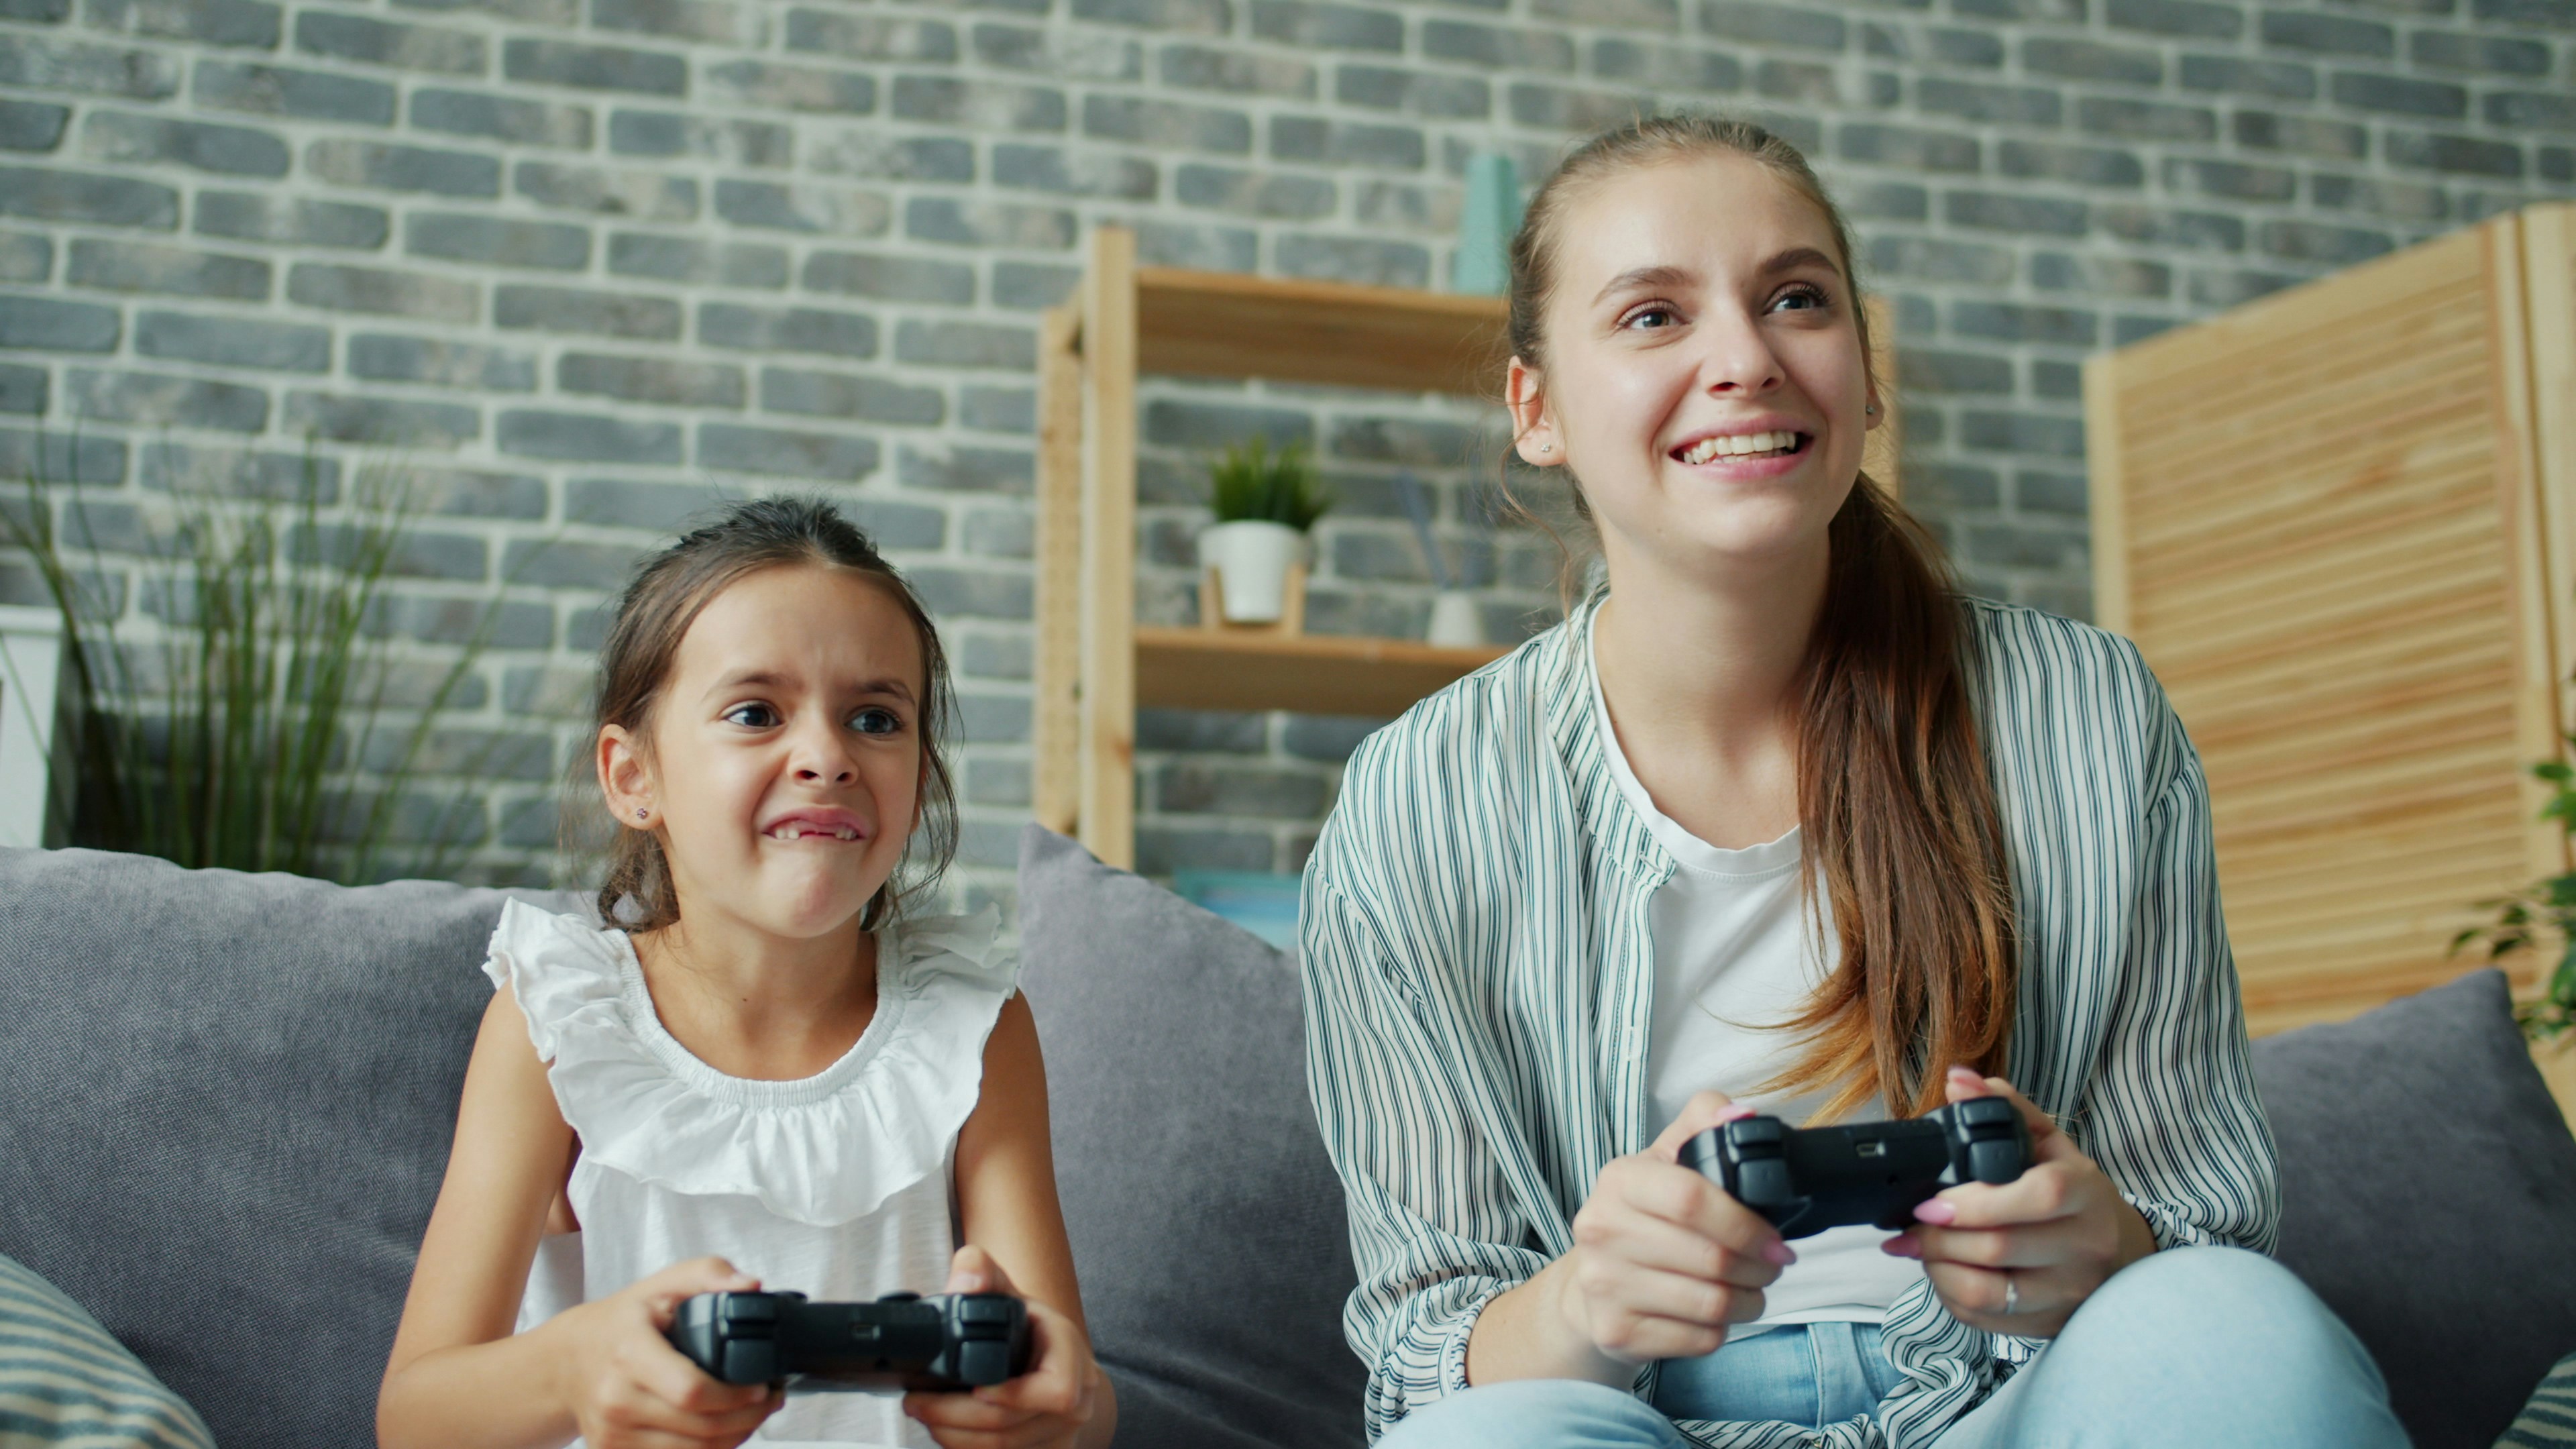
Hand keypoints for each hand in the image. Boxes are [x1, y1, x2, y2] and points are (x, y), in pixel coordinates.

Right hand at [547, 1257, 783, 1448]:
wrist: (568, 1360)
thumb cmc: (621, 1321)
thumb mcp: (663, 1283)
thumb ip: (709, 1274)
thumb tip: (749, 1285)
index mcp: (629, 1353)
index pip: (691, 1390)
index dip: (735, 1395)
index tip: (762, 1386)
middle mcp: (616, 1398)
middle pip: (699, 1427)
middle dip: (748, 1418)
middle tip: (770, 1401)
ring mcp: (612, 1432)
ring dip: (734, 1438)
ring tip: (753, 1415)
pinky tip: (723, 1431)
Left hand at [905, 1245, 1103, 1448]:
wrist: (1051, 1358)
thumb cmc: (1027, 1326)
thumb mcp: (1006, 1289)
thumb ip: (979, 1271)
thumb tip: (966, 1281)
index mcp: (1070, 1353)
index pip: (1058, 1391)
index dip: (1013, 1396)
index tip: (974, 1389)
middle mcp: (1077, 1398)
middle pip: (1014, 1426)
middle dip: (956, 1418)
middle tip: (918, 1403)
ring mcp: (1063, 1432)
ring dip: (954, 1437)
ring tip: (925, 1415)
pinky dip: (966, 1447)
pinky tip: (947, 1430)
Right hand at [1552, 1090, 1798, 1370]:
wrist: (1591, 1283)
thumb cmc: (1642, 1218)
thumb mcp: (1665, 1160)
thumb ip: (1704, 1124)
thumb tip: (1740, 1115)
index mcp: (1619, 1180)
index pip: (1691, 1199)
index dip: (1745, 1222)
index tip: (1776, 1237)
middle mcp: (1601, 1230)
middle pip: (1710, 1258)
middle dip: (1760, 1265)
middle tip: (1772, 1263)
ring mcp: (1604, 1284)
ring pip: (1711, 1304)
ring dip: (1749, 1300)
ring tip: (1752, 1287)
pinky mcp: (1616, 1331)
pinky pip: (1699, 1338)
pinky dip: (1722, 1329)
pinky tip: (1718, 1312)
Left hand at [1881, 1067, 2157, 1337]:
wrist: (2114, 1250)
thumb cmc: (2070, 1191)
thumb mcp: (2046, 1142)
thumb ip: (2004, 1107)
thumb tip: (1960, 1081)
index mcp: (2085, 1193)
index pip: (2038, 1196)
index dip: (1975, 1201)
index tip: (1931, 1200)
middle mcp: (2083, 1246)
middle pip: (1999, 1247)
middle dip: (1939, 1235)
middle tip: (1914, 1222)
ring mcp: (2065, 1291)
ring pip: (1985, 1292)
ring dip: (1937, 1267)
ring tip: (1921, 1246)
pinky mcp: (2044, 1322)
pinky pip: (1982, 1317)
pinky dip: (1947, 1294)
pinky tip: (1942, 1271)